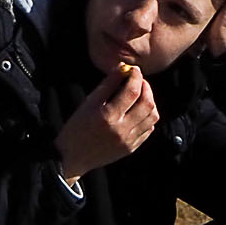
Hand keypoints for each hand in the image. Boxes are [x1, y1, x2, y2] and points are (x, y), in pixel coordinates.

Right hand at [56, 63, 158, 184]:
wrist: (73, 156)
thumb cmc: (77, 126)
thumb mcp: (88, 103)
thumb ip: (107, 85)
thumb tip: (121, 68)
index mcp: (108, 116)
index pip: (131, 91)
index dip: (136, 77)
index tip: (134, 70)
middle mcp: (122, 129)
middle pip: (147, 104)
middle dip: (146, 87)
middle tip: (139, 80)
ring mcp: (129, 140)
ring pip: (152, 117)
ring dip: (150, 101)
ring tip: (140, 95)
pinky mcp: (132, 147)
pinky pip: (148, 129)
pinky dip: (147, 116)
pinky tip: (138, 111)